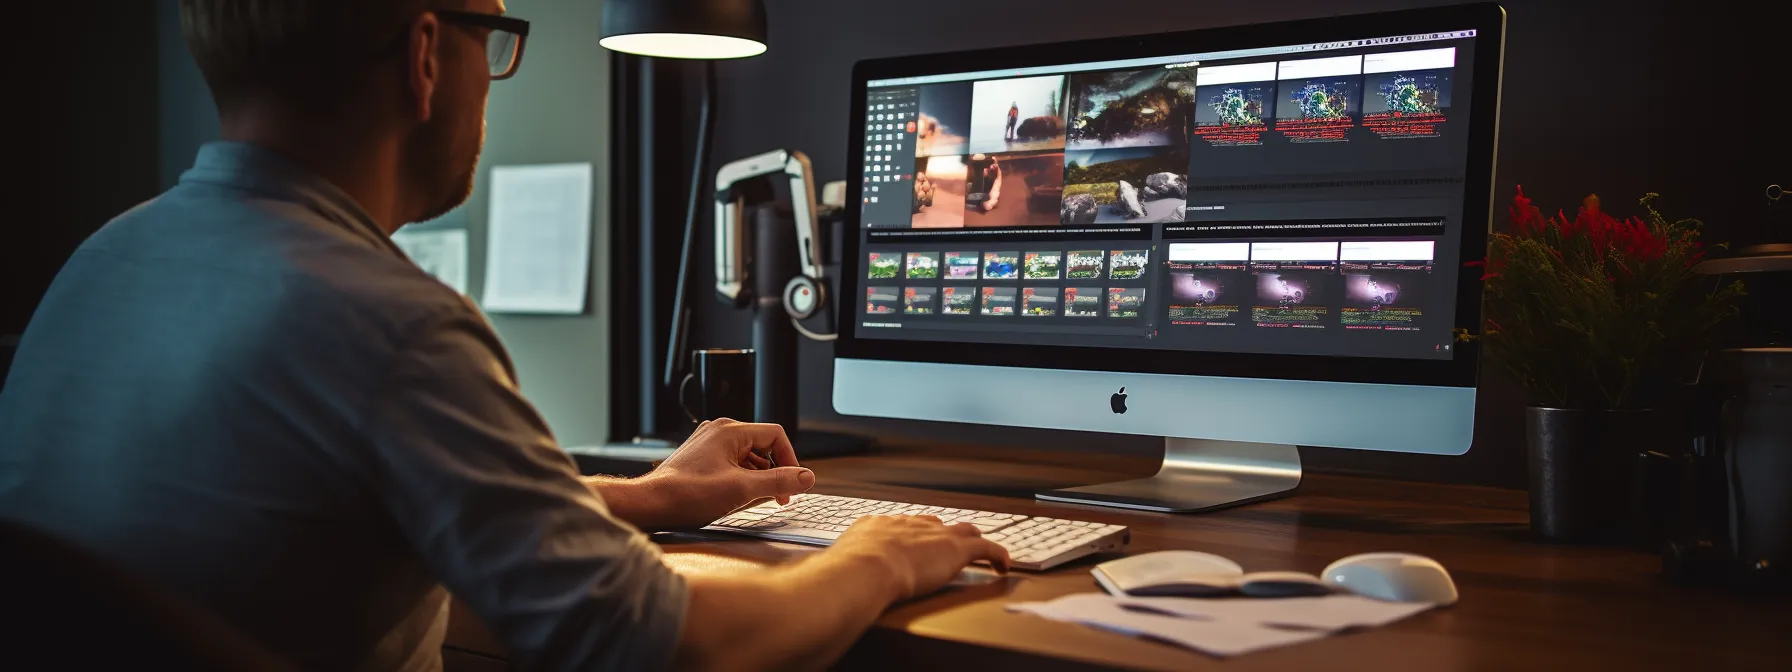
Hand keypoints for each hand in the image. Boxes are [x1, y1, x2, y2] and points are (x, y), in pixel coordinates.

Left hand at [638, 419, 813, 528]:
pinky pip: (732, 462)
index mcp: (730, 430)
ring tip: (755, 499)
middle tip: (779, 496)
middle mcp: (719, 431)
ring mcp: (708, 443)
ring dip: (758, 476)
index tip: (793, 484)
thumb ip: (778, 482)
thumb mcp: (741, 489)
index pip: (775, 435)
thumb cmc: (687, 494)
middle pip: (762, 445)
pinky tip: (737, 496)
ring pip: (748, 456)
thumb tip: (806, 477)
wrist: (651, 504)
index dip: (790, 459)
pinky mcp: (701, 457)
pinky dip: (741, 477)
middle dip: (775, 470)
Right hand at [827, 515, 1010, 601]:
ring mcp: (932, 534)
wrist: (865, 568)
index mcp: (876, 526)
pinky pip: (985, 547)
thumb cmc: (845, 573)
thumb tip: (818, 589)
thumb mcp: (834, 568)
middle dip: (939, 533)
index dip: (909, 534)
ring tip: (979, 549)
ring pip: (961, 530)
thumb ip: (832, 574)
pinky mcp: (955, 549)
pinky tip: (1004, 564)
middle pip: (931, 523)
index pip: (899, 525)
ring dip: (970, 540)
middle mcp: (906, 523)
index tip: (909, 543)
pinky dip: (997, 554)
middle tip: (945, 544)